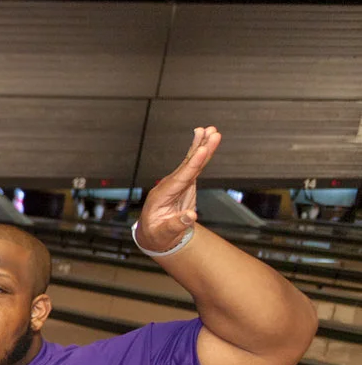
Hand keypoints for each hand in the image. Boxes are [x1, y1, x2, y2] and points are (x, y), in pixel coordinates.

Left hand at [136, 126, 219, 253]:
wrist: (152, 234)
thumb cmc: (157, 235)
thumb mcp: (164, 234)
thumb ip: (177, 224)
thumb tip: (191, 215)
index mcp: (161, 196)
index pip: (180, 178)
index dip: (193, 164)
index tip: (202, 150)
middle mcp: (168, 186)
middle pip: (186, 165)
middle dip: (200, 148)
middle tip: (211, 132)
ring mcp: (176, 183)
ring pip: (191, 162)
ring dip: (201, 145)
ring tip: (211, 129)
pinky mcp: (184, 183)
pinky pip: (193, 166)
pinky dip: (200, 153)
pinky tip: (205, 140)